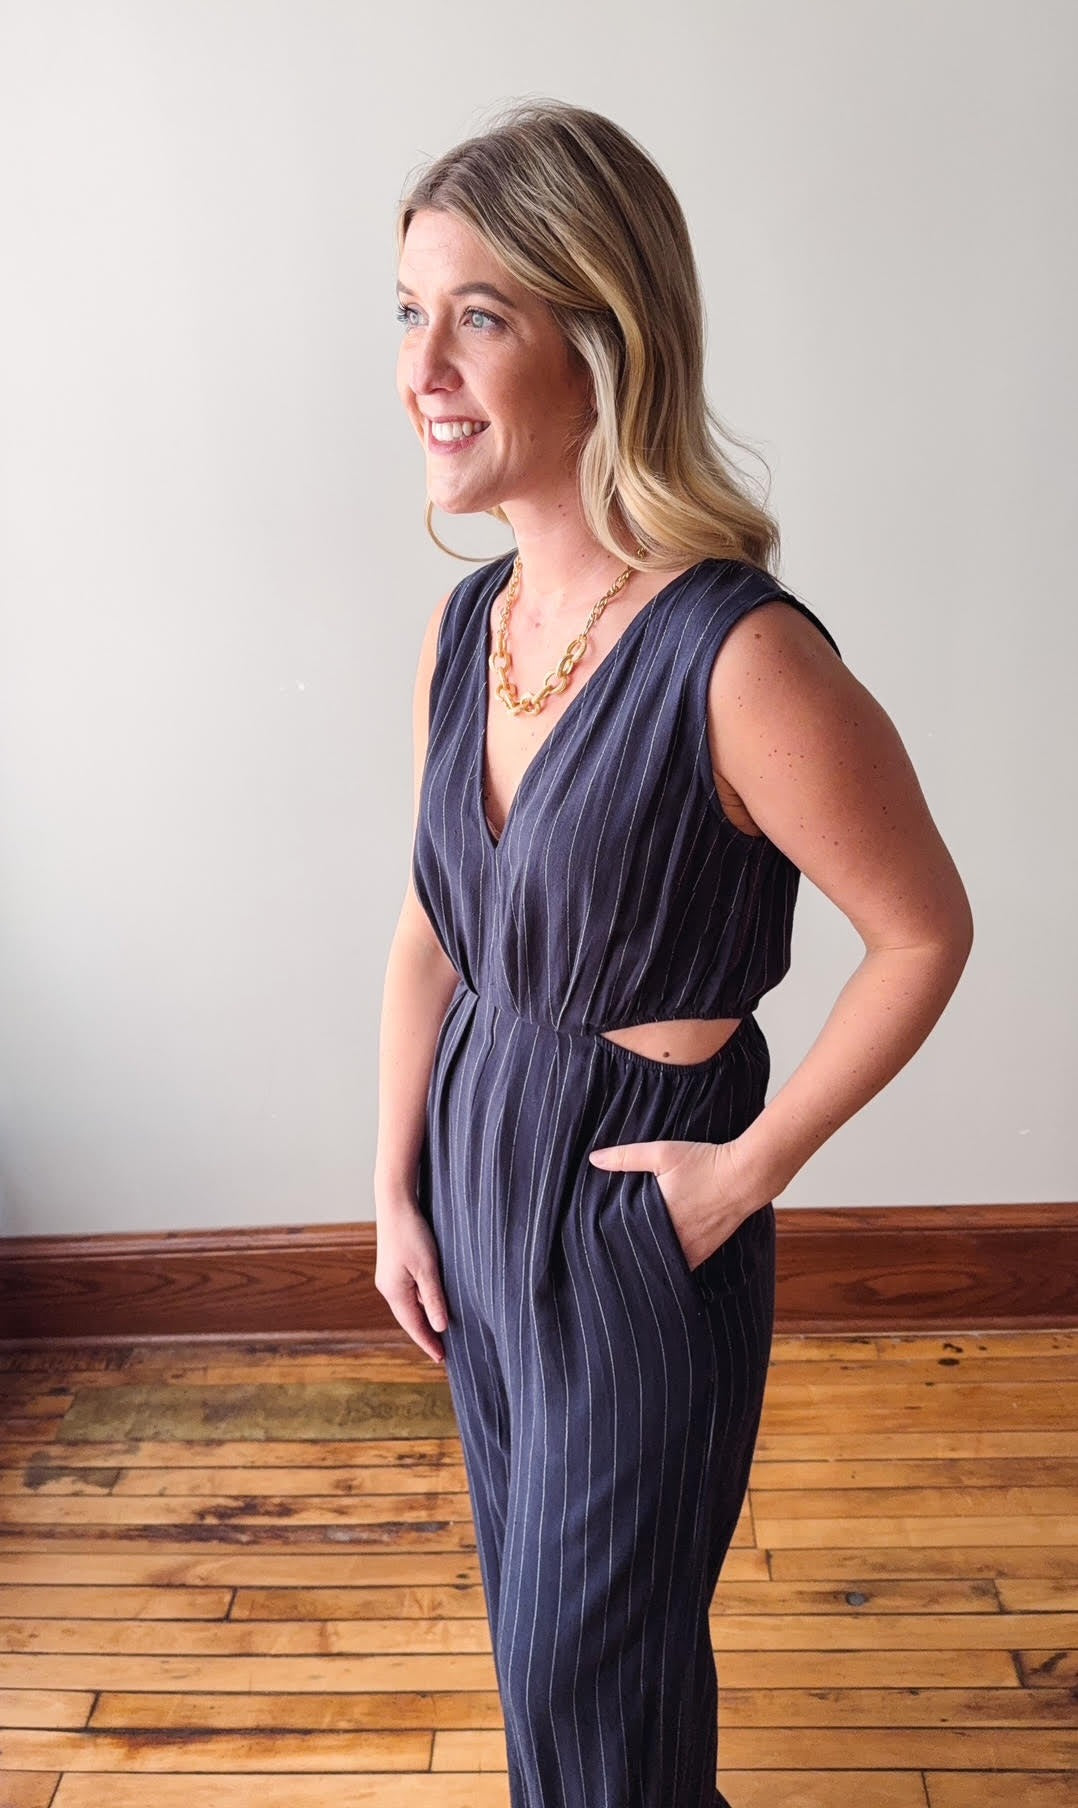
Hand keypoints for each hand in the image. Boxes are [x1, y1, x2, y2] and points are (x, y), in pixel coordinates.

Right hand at [374, 1198, 449, 1364]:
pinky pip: (409, 1293)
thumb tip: (440, 1327)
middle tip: (442, 1352)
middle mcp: (388, 1288)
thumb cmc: (412, 1234)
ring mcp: (389, 1278)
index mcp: (394, 1292)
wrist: (395, 1204)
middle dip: (425, 1335)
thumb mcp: (428, 1268)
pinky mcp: (394, 1268)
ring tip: (439, 1333)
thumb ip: (434, 1298)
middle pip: (409, 1319)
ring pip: (409, 1306)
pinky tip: (432, 1304)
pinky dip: (421, 1303)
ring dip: (423, 1319)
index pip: (414, 1326)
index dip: (428, 1343)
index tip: (441, 1359)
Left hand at [588, 1136, 764, 1270]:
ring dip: (651, 1261)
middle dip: (629, 1255)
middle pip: (644, 1256)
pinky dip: (672, 1264)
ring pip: (663, 1265)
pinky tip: (663, 1258)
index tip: (597, 1244)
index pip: (625, 1240)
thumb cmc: (705, 1163)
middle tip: (611, 1255)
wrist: (745, 1176)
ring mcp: (692, 1248)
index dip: (611, 1243)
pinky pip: (683, 1265)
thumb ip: (626, 1158)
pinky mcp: (706, 1250)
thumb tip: (594, 1159)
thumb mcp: (662, 1153)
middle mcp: (674, 1239)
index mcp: (658, 1218)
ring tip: (635, 1258)